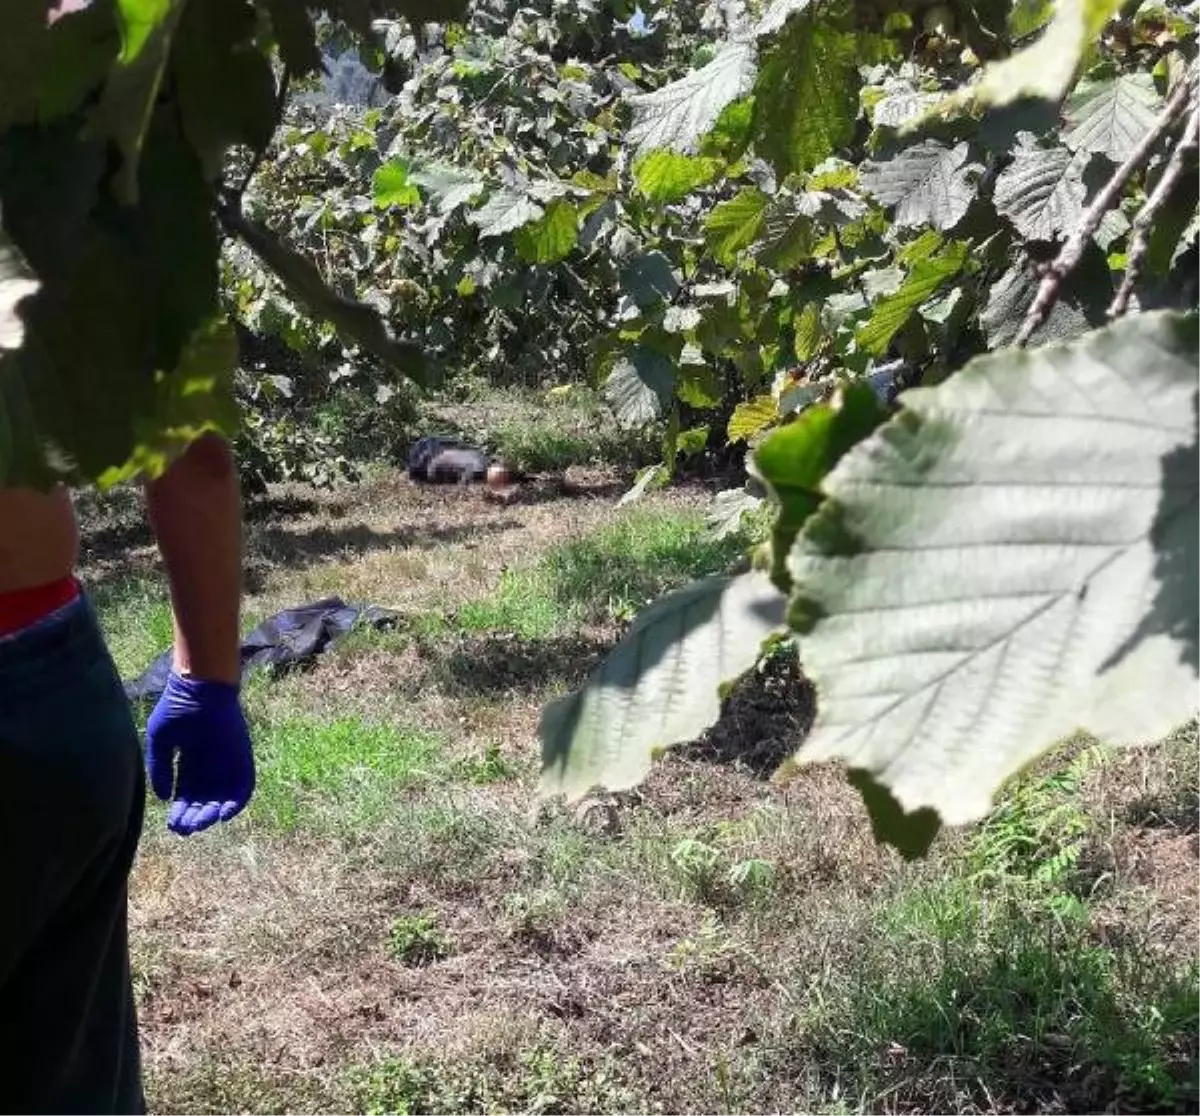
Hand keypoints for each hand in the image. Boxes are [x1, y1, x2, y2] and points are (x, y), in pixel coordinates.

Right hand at [145, 671, 254, 835]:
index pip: (187, 794)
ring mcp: (227, 761)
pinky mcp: (241, 756)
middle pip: (205, 799)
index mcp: (189, 762)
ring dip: (213, 813)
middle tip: (185, 829)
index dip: (181, 811)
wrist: (199, 686)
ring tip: (201, 823)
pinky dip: (237, 801)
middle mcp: (209, 765)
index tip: (173, 825)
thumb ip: (160, 769)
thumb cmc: (177, 707)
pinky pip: (244, 784)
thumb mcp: (161, 741)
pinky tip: (224, 814)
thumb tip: (163, 798)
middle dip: (195, 816)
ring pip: (223, 796)